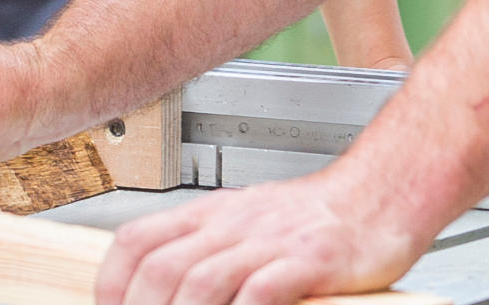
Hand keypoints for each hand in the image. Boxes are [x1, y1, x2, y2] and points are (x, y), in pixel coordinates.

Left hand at [99, 166, 428, 304]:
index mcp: (210, 215)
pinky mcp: (308, 262)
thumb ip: (204, 248)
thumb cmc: (311, 219)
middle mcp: (231, 225)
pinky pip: (262, 291)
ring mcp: (268, 243)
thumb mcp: (244, 222)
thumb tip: (162, 284)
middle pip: (162, 269)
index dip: (113, 281)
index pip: (137, 239)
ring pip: (202, 282)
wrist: (376, 196)